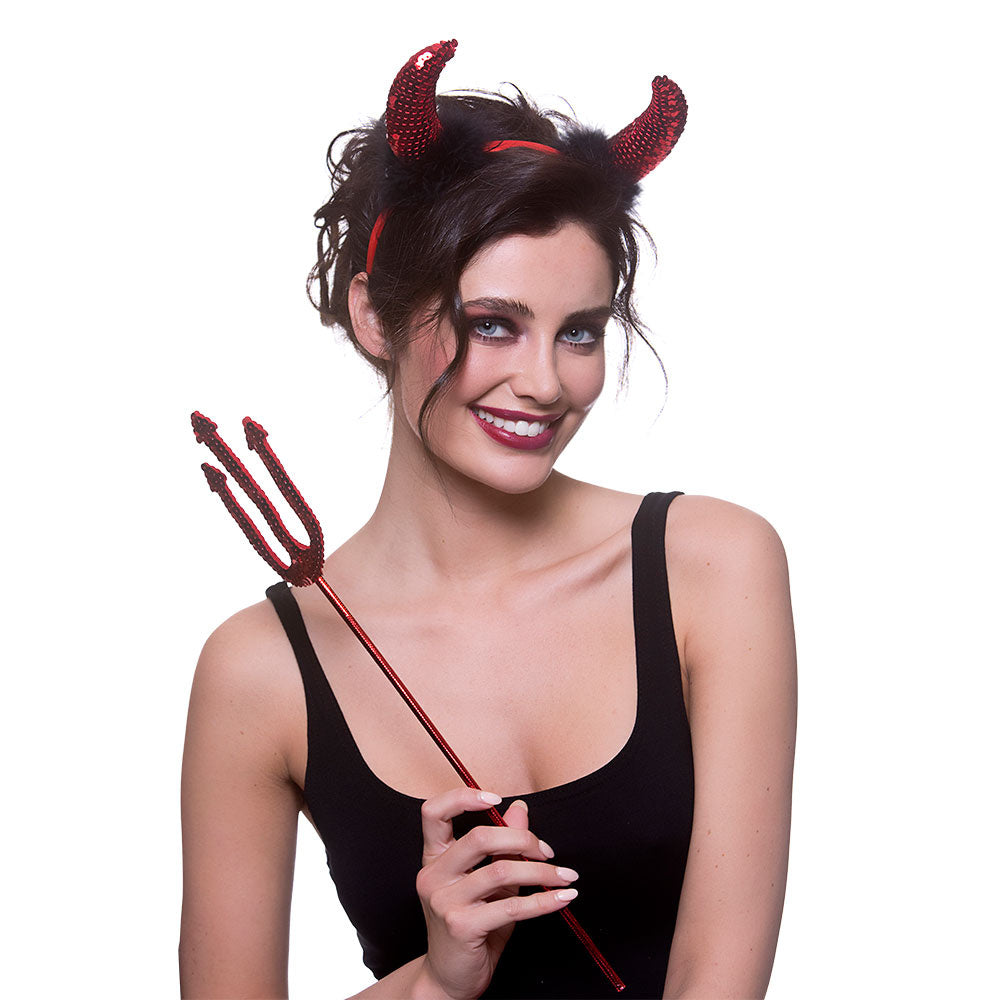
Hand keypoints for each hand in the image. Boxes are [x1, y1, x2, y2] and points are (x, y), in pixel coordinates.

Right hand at [414, 787, 578, 999]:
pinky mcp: (460, 926)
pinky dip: (543, 901)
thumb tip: (520, 808)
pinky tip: (561, 898)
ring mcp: (443, 901)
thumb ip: (501, 845)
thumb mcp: (488, 881)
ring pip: (500, 870)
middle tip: (547, 851)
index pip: (433, 812)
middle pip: (478, 837)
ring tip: (565, 877)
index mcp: (434, 857)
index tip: (496, 798)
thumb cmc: (471, 926)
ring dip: (541, 872)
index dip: (463, 797)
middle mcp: (433, 875)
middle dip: (522, 839)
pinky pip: (511, 906)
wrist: (451, 979)